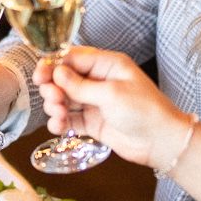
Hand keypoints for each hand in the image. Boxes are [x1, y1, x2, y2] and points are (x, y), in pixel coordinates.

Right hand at [34, 46, 190, 168]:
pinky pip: (70, 118)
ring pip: (65, 99)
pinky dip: (61, 122)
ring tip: (59, 114)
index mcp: (107, 65)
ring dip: (56, 106)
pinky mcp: (93, 122)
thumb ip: (81, 85)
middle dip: (53, 88)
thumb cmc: (144, 111)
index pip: (73, 58)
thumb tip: (57, 73)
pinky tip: (59, 126)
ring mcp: (95, 102)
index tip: (40, 75)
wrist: (161, 142)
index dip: (54, 65)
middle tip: (53, 98)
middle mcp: (99, 81)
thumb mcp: (111, 93)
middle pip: (65, 79)